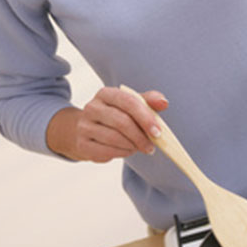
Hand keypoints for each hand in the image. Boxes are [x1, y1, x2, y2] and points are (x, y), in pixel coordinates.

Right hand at [46, 86, 167, 161]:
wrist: (86, 129)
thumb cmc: (115, 115)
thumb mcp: (130, 104)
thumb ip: (148, 101)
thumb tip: (164, 102)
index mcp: (106, 93)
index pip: (128, 102)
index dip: (145, 117)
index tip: (158, 132)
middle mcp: (92, 107)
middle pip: (121, 122)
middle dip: (140, 136)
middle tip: (152, 146)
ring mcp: (84, 126)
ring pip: (114, 138)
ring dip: (132, 146)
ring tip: (140, 147)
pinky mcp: (82, 144)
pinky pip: (106, 151)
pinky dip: (122, 153)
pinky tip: (128, 150)